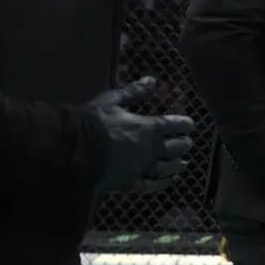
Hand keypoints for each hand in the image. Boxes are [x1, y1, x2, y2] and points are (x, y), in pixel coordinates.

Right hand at [89, 76, 196, 192]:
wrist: (74, 150)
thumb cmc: (93, 122)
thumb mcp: (113, 100)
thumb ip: (134, 91)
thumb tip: (152, 80)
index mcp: (148, 127)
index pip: (173, 125)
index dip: (184, 124)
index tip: (190, 124)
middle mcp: (149, 149)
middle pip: (174, 147)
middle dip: (183, 144)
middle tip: (188, 143)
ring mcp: (141, 167)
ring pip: (167, 168)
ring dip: (177, 165)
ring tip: (184, 163)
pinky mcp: (129, 182)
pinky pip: (150, 184)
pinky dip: (162, 183)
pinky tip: (167, 181)